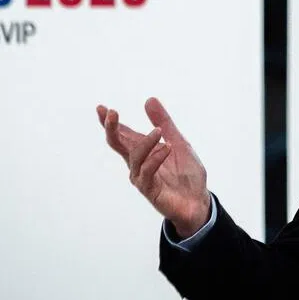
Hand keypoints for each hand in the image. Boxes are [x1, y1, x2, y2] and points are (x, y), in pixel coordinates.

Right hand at [98, 98, 211, 237]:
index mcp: (142, 151)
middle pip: (117, 144)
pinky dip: (156, 158)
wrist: (198, 200)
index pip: (122, 134)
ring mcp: (141, 177)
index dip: (110, 122)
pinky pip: (147, 172)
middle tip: (111, 112)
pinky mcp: (150, 189)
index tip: (101, 108)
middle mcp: (137, 163)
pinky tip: (167, 148)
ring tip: (159, 131)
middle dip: (112, 128)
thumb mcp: (178, 141)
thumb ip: (164, 122)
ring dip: (146, 142)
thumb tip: (149, 99)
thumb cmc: (185, 173)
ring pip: (134, 156)